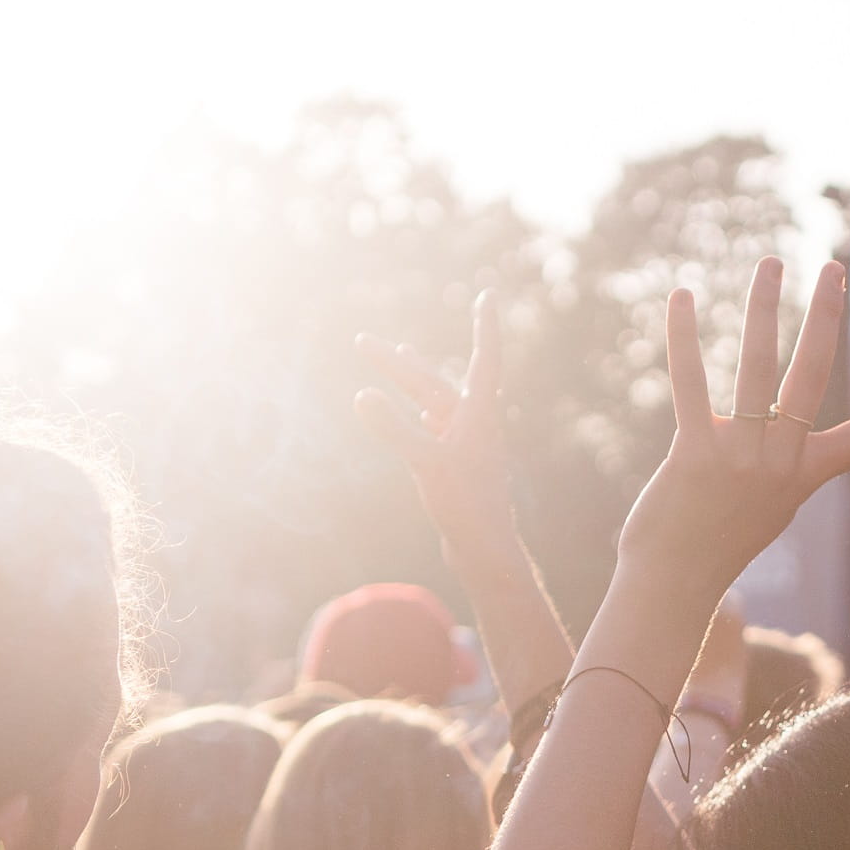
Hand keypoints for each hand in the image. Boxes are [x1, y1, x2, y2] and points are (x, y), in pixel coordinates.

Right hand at [355, 294, 515, 569]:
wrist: (486, 553)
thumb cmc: (466, 507)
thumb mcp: (427, 464)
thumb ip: (395, 429)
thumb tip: (361, 394)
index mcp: (479, 416)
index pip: (484, 359)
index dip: (485, 327)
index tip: (488, 296)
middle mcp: (475, 425)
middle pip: (434, 383)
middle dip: (398, 362)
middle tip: (363, 341)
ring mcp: (465, 445)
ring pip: (433, 402)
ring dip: (410, 380)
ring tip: (395, 353)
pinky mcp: (456, 466)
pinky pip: (432, 427)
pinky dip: (416, 412)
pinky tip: (413, 411)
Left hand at [617, 259, 849, 602]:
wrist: (673, 586)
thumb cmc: (715, 542)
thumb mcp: (765, 503)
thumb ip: (774, 459)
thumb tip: (769, 420)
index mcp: (806, 476)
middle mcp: (782, 464)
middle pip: (815, 376)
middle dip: (827, 317)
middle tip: (832, 267)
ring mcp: (741, 459)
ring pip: (760, 367)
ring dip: (766, 307)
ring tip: (770, 263)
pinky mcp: (695, 454)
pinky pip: (691, 382)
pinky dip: (685, 336)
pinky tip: (681, 296)